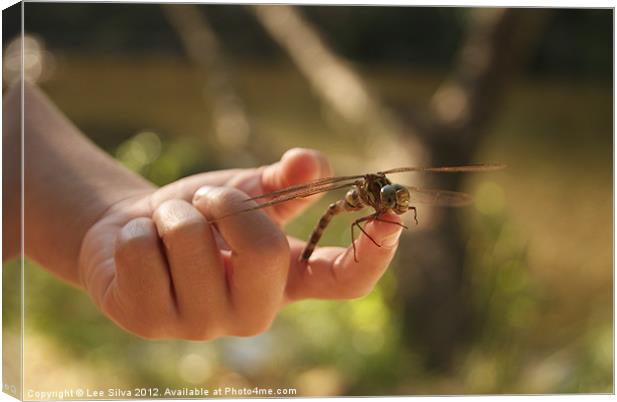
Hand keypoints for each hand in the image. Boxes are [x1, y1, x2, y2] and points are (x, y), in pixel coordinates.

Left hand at [78, 148, 403, 339]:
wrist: (131, 230)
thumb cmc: (201, 214)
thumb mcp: (246, 193)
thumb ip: (282, 181)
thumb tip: (311, 160)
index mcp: (287, 280)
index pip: (345, 282)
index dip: (374, 252)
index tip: (393, 210)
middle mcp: (253, 312)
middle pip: (266, 254)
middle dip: (231, 206)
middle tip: (208, 198)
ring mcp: (201, 324)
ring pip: (192, 244)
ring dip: (175, 212)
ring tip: (169, 223)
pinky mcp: (149, 323)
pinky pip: (142, 252)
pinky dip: (137, 229)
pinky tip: (140, 244)